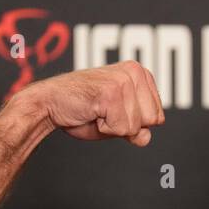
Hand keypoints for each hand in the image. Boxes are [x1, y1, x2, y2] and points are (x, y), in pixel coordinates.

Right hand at [23, 60, 165, 143]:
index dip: (134, 124)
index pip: (158, 117)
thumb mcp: (119, 121)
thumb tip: (145, 137)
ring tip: (97, 111)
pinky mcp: (111, 92)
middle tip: (104, 112)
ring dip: (113, 127)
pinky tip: (92, 112)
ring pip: (136, 127)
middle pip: (152, 121)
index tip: (113, 112)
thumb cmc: (83, 111)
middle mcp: (135, 72)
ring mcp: (123, 80)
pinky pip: (121, 129)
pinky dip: (104, 129)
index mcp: (141, 74)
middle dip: (127, 126)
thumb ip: (139, 128)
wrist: (50, 105)